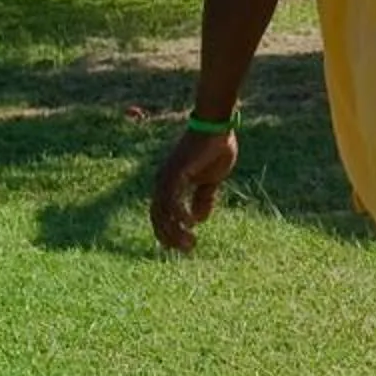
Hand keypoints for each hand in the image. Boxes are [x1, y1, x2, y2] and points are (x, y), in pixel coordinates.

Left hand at [151, 127, 237, 251]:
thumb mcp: (210, 180)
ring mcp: (166, 176)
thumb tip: (199, 220)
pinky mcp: (175, 172)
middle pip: (157, 217)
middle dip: (170, 236)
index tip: (182, 246)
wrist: (217, 127)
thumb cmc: (215, 149)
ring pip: (162, 212)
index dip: (168, 231)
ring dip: (175, 230)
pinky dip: (179, 213)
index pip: (161, 214)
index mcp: (169, 183)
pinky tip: (191, 224)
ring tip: (191, 242)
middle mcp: (162, 181)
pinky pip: (171, 199)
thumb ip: (203, 198)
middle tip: (188, 249)